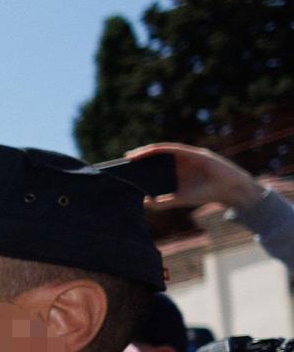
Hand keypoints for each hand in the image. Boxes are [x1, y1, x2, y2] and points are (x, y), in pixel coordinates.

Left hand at [129, 142, 267, 213]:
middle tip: (124, 160)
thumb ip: (162, 202)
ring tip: (132, 155)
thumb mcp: (179, 199)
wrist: (228, 190)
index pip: (156, 165)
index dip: (142, 165)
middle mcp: (182, 161)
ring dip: (148, 151)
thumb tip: (143, 202)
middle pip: (158, 156)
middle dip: (141, 156)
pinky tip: (150, 151)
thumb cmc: (205, 194)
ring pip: (164, 150)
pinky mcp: (196, 153)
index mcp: (177, 171)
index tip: (126, 168)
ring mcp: (189, 155)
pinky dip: (162, 149)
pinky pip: (176, 149)